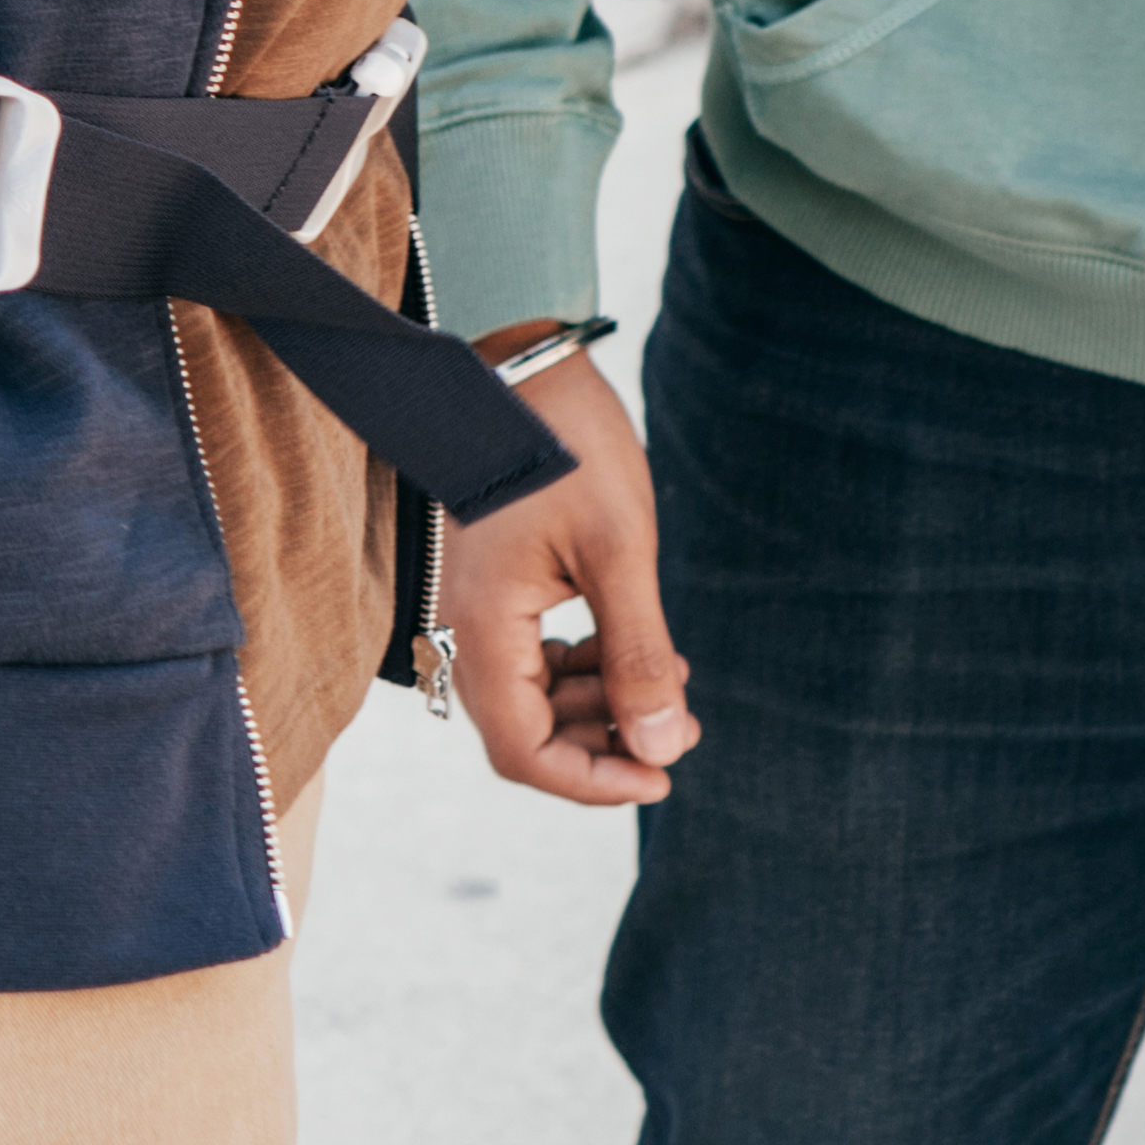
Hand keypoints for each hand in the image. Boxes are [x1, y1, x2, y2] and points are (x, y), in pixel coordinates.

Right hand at [433, 347, 693, 805]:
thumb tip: (661, 748)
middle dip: (605, 742)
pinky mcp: (494, 590)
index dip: (593, 781)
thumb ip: (638, 655)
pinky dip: (585, 671)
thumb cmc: (570, 447)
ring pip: (532, 700)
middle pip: (526, 733)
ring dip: (599, 707)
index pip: (523, 750)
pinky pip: (532, 661)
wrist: (528, 364)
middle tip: (680, 721)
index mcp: (483, 626)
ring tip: (670, 680)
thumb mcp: (620, 552)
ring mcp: (476, 609)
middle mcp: (464, 628)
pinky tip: (634, 650)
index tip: (661, 774)